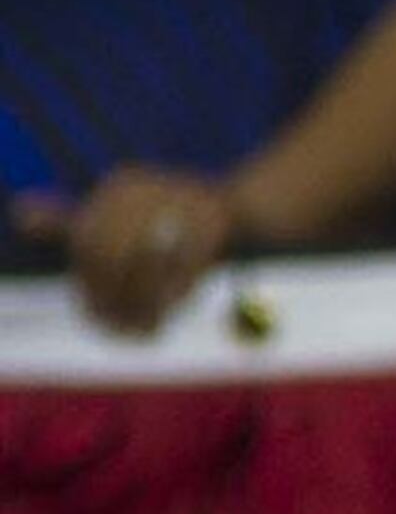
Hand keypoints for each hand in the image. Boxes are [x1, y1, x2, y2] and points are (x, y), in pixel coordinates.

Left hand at [11, 166, 237, 334]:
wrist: (254, 212)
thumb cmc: (179, 225)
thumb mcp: (123, 220)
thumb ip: (74, 224)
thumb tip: (21, 213)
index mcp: (123, 184)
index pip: (87, 240)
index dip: (88, 284)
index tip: (96, 314)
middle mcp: (150, 184)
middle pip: (113, 251)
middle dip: (114, 296)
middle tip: (119, 329)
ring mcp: (186, 197)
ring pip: (148, 259)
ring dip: (146, 298)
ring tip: (147, 325)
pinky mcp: (218, 216)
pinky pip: (188, 262)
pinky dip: (181, 289)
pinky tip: (176, 308)